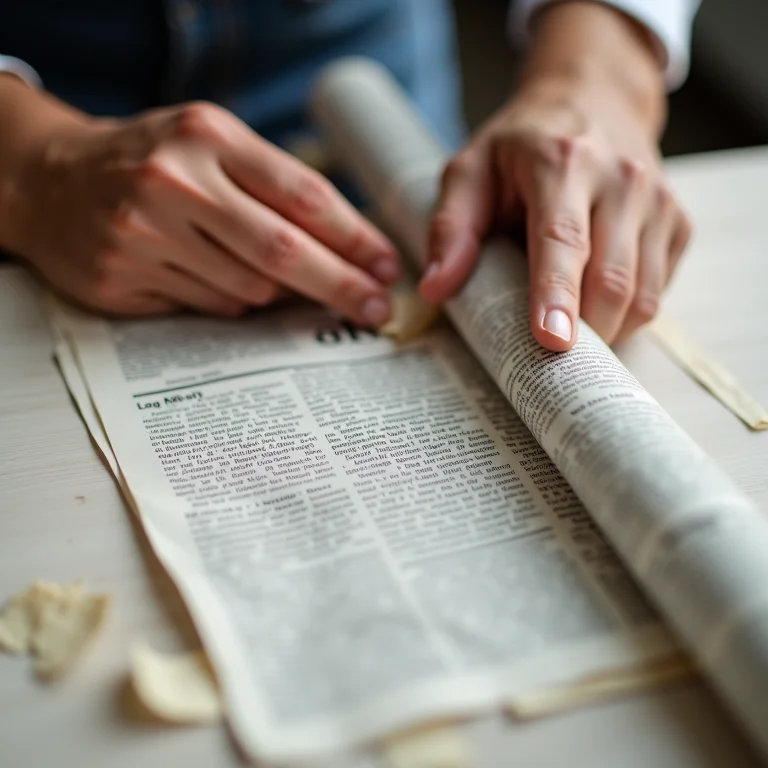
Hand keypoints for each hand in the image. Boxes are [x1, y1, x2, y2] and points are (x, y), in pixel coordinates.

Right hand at [5, 99, 398, 322]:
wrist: (51, 179)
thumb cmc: (151, 161)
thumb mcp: (211, 145)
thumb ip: (273, 187)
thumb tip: (349, 249)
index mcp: (207, 135)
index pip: (303, 194)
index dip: (355, 237)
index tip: (386, 265)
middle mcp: (174, 180)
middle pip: (282, 250)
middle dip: (341, 285)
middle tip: (377, 308)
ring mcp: (143, 232)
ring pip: (248, 288)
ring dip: (279, 296)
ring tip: (285, 287)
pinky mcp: (123, 277)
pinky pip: (210, 306)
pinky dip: (234, 303)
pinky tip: (226, 284)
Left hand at [420, 3, 691, 350]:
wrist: (594, 96)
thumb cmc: (522, 145)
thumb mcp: (470, 169)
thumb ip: (451, 228)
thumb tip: (437, 288)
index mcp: (562, 162)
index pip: (563, 239)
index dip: (557, 295)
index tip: (552, 342)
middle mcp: (621, 180)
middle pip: (612, 280)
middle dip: (583, 333)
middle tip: (546, 359)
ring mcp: (658, 202)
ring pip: (644, 296)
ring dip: (606, 331)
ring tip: (569, 334)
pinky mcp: (678, 224)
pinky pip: (659, 292)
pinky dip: (627, 315)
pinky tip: (596, 304)